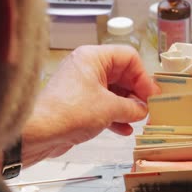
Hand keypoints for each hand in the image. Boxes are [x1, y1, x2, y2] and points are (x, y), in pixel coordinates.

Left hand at [22, 45, 159, 163]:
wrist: (38, 133)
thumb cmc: (67, 113)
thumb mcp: (110, 109)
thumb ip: (132, 107)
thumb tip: (143, 109)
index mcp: (93, 58)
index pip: (128, 58)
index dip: (143, 77)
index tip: (152, 95)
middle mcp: (86, 68)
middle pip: (122, 75)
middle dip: (136, 93)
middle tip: (148, 108)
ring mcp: (81, 86)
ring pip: (114, 92)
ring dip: (127, 107)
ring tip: (138, 119)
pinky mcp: (78, 104)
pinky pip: (103, 106)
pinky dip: (115, 116)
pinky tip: (124, 129)